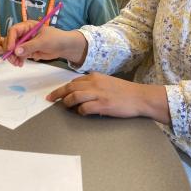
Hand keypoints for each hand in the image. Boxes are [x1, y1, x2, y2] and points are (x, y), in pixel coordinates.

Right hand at [3, 21, 87, 66]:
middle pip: (11, 40)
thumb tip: (16, 51)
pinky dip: (17, 60)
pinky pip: (18, 55)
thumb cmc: (55, 39)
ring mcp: (25, 42)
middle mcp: (24, 33)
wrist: (64, 47)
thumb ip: (29, 46)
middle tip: (12, 59)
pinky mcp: (27, 50)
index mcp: (27, 26)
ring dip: (13, 57)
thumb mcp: (43, 42)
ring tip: (17, 64)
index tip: (11, 49)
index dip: (10, 39)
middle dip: (10, 50)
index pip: (14, 30)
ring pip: (13, 49)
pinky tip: (20, 64)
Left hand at [47, 73, 169, 123]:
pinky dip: (80, 111)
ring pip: (74, 96)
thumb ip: (94, 85)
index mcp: (94, 77)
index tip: (56, 93)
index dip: (63, 88)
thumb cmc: (125, 92)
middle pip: (69, 87)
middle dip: (57, 93)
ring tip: (66, 107)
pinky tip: (82, 113)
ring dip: (67, 103)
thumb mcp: (107, 82)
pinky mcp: (102, 105)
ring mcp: (98, 94)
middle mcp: (94, 83)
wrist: (140, 97)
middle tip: (49, 99)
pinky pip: (84, 108)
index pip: (73, 81)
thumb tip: (80, 92)